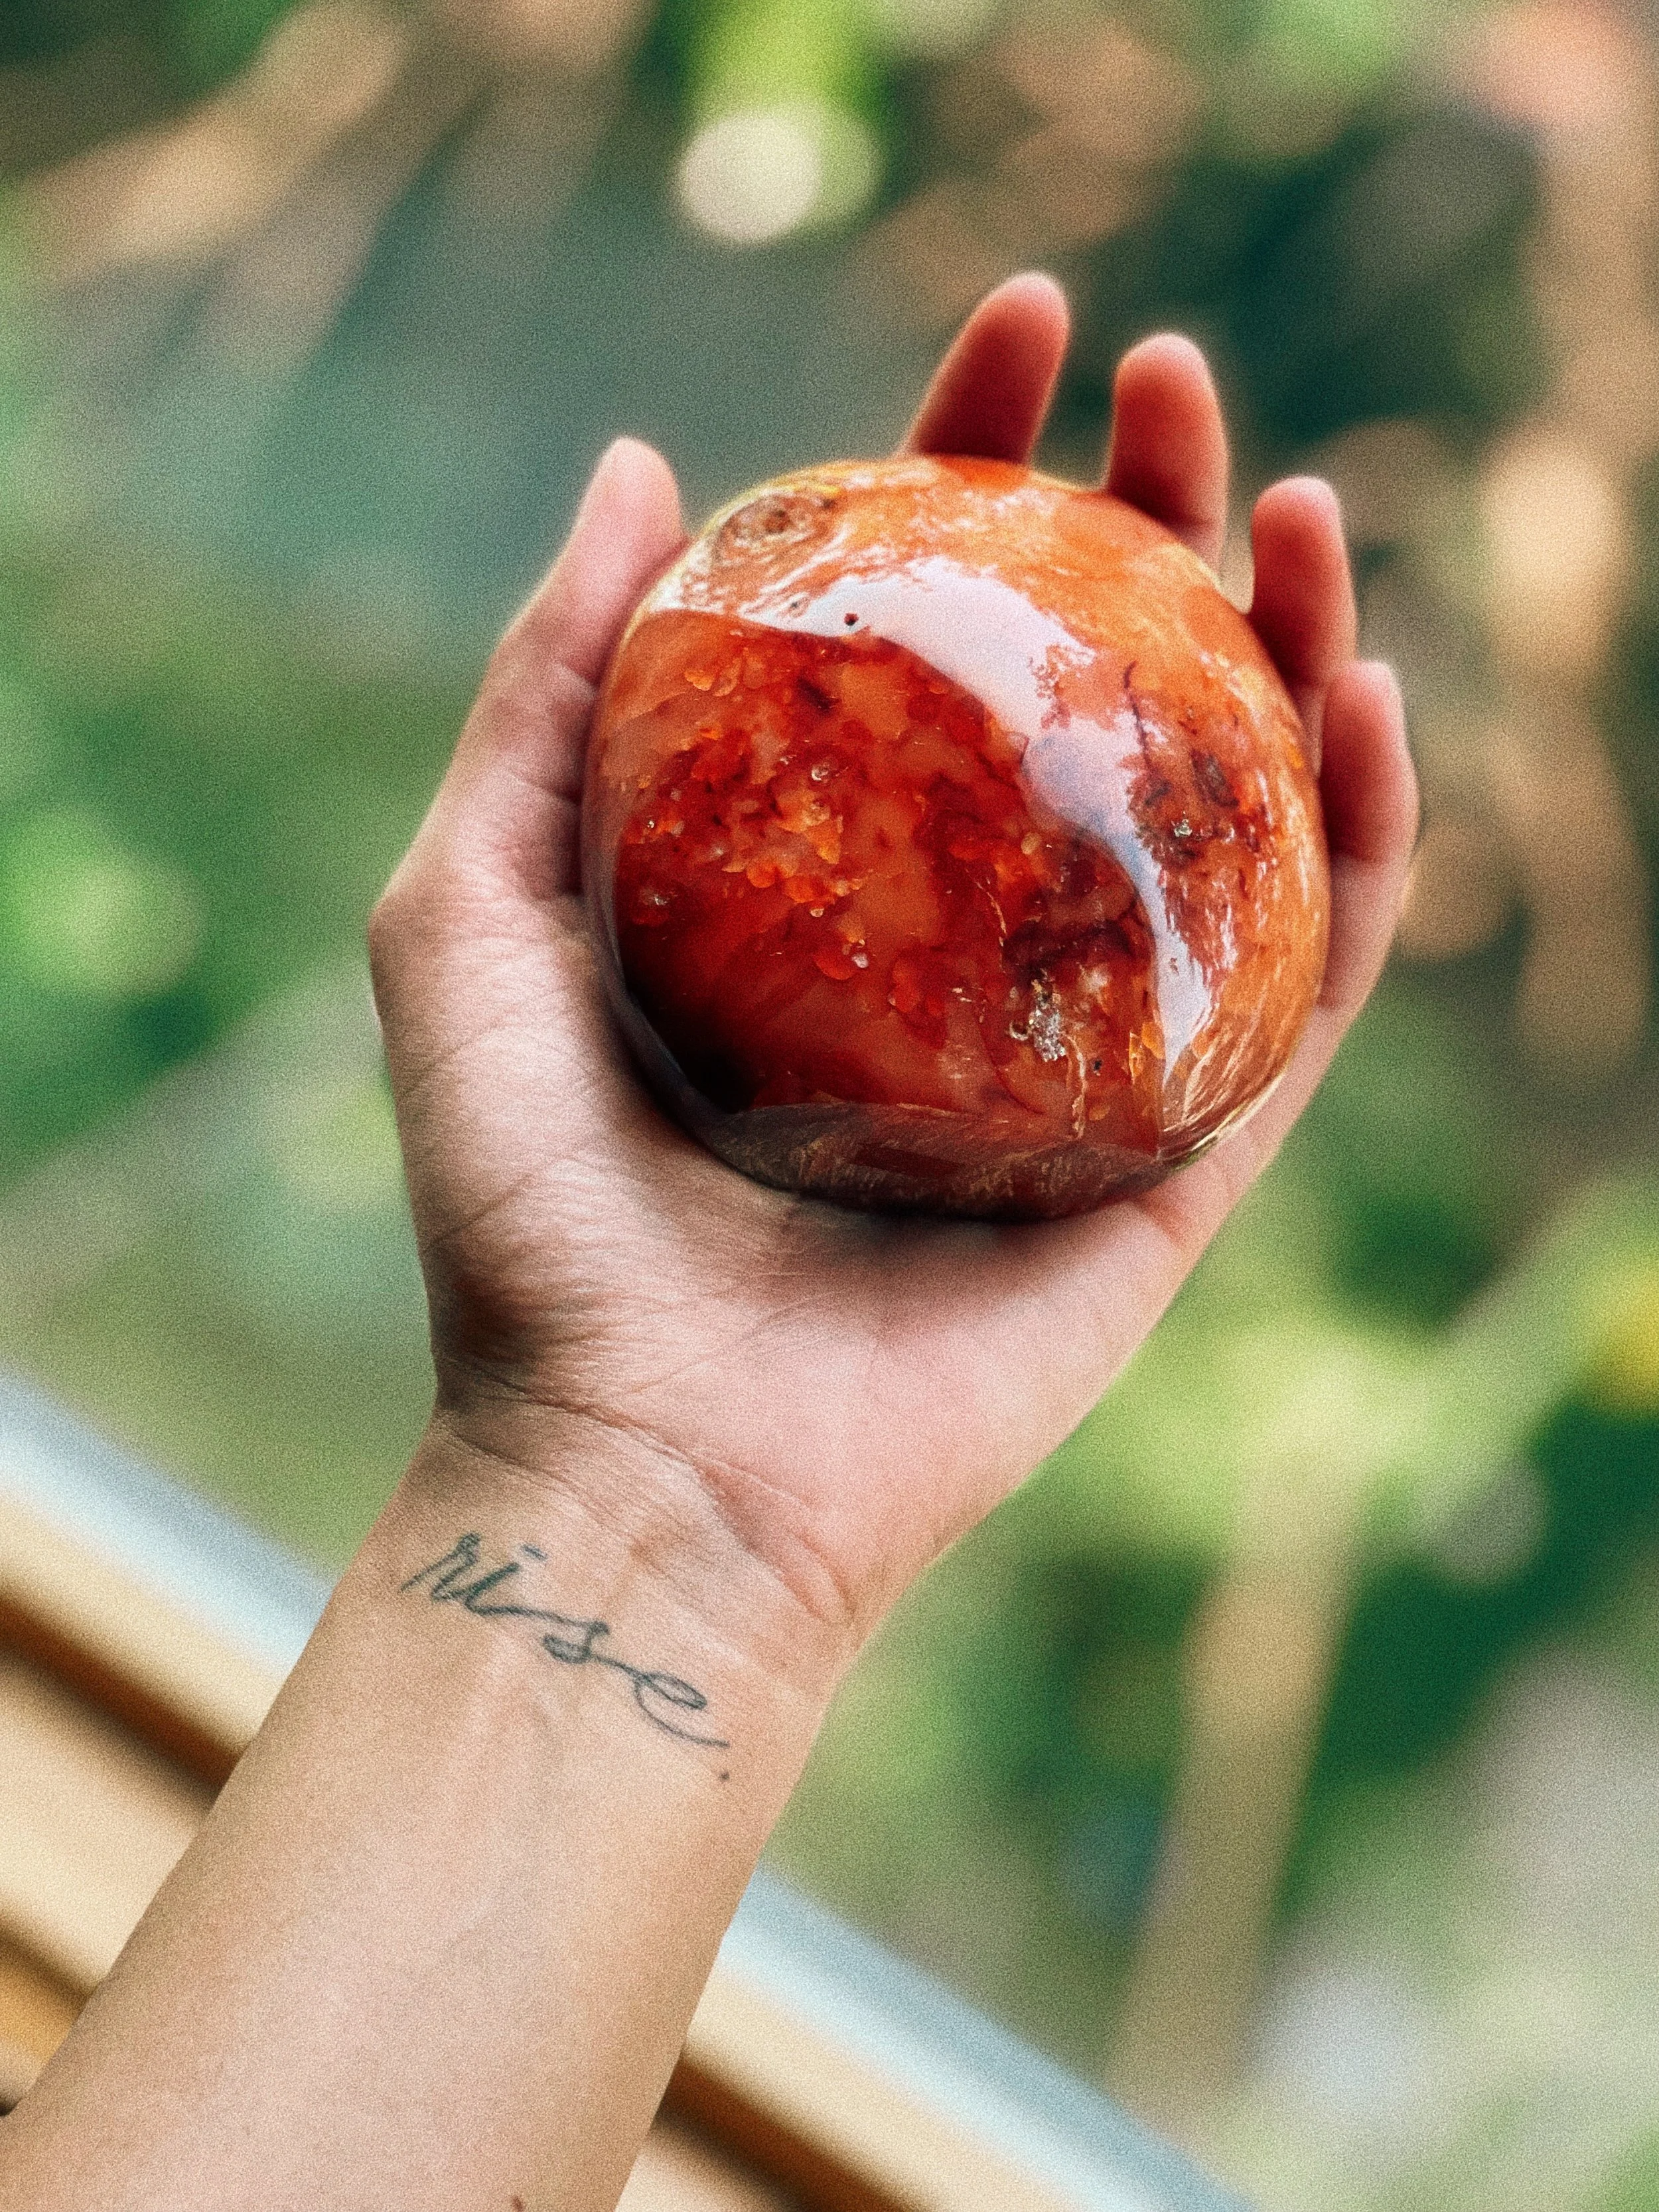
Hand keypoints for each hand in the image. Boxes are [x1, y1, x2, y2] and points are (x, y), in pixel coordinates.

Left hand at [368, 273, 1417, 1651]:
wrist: (638, 1465)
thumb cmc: (531, 1215)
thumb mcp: (472, 910)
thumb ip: (541, 693)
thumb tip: (640, 466)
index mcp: (823, 877)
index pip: (926, 628)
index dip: (976, 465)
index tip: (1017, 330)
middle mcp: (961, 945)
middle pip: (1092, 689)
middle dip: (1146, 516)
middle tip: (1172, 381)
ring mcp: (1081, 1048)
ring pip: (1226, 812)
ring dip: (1280, 640)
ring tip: (1288, 498)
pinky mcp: (1177, 1161)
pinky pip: (1309, 978)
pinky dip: (1361, 839)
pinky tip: (1359, 695)